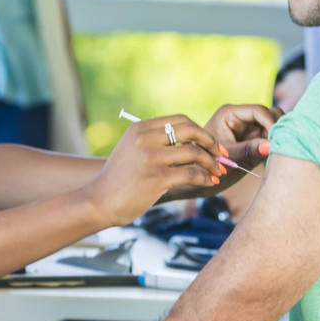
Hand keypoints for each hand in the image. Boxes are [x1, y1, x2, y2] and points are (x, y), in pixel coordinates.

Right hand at [82, 115, 224, 228]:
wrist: (99, 201)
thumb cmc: (119, 180)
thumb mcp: (131, 150)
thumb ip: (153, 142)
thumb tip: (188, 142)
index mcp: (140, 129)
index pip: (180, 120)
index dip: (200, 130)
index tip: (210, 143)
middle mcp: (145, 139)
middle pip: (190, 130)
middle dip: (210, 142)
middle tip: (220, 154)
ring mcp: (151, 158)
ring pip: (194, 152)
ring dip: (211, 162)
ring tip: (218, 171)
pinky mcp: (157, 178)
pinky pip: (191, 174)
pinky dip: (205, 177)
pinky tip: (209, 182)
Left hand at [206, 103, 279, 173]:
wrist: (201, 174)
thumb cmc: (208, 163)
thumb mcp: (228, 156)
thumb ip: (248, 150)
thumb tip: (270, 146)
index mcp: (230, 113)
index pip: (258, 110)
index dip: (271, 123)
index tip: (278, 139)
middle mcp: (241, 116)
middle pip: (269, 114)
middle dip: (276, 129)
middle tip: (279, 146)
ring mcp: (249, 126)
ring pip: (273, 125)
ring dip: (277, 137)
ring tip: (275, 152)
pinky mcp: (254, 137)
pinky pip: (271, 137)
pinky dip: (275, 144)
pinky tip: (272, 156)